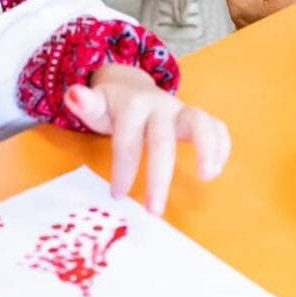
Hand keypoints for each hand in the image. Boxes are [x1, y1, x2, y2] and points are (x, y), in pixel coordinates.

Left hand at [64, 63, 230, 217]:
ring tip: (207, 177)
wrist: (131, 85)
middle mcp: (161, 106)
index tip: (118, 196)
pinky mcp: (197, 117)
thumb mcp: (95, 105)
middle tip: (155, 211)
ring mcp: (182, 111)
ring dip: (207, 148)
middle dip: (160, 177)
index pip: (128, 140)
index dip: (124, 170)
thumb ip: (85, 104)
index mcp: (134, 105)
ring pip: (200, 124)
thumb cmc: (112, 106)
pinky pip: (217, 126)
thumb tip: (74, 94)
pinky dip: (221, 145)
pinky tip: (215, 169)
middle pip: (163, 140)